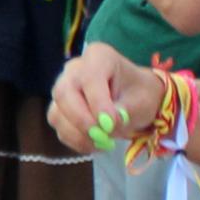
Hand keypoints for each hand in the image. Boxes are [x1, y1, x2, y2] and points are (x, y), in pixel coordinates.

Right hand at [47, 43, 162, 152]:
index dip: (97, 103)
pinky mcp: (59, 110)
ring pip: (57, 113)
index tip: (111, 124)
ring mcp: (63, 89)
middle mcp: (75, 69)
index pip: (88, 78)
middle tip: (102, 136)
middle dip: (81, 120)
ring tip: (104, 142)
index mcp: (99, 56)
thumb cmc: (141, 94)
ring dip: (79, 135)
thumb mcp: (142, 101)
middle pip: (63, 93)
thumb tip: (105, 126)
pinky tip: (96, 143)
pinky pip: (59, 128)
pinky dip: (76, 141)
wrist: (135, 101)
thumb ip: (124, 111)